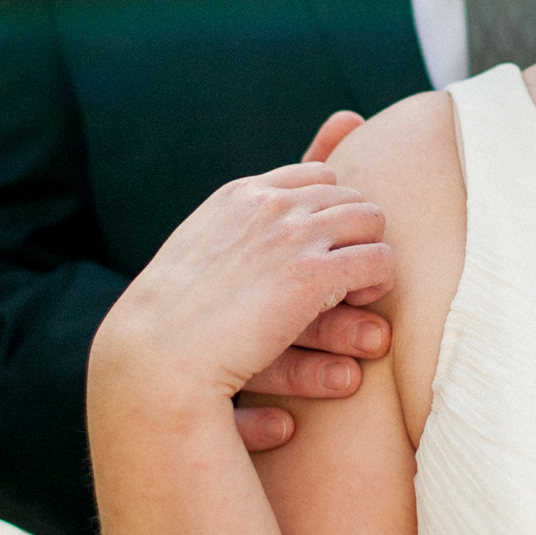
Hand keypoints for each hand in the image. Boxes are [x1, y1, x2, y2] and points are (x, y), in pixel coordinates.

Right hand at [96, 163, 391, 415]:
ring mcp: (292, 235)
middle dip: (355, 235)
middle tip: (345, 275)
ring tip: (355, 292)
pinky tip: (356, 307)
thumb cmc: (179, 318)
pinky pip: (379, 260)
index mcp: (239, 196)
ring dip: (370, 256)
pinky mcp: (312, 274)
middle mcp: (268, 204)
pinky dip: (376, 283)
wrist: (156, 359)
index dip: (329, 214)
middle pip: (351, 197)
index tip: (321, 249)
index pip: (316, 175)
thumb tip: (273, 178)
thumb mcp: (204, 255)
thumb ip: (241, 228)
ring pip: (372, 220)